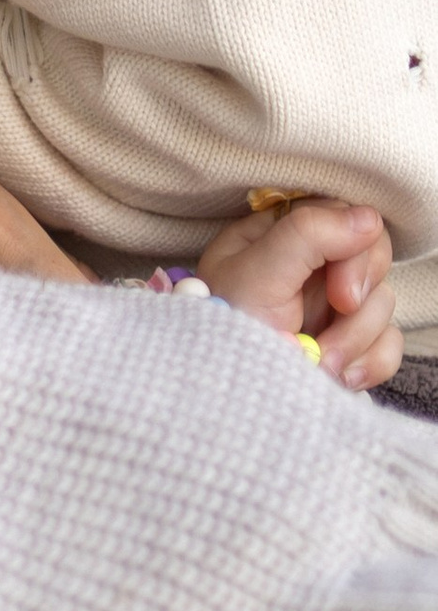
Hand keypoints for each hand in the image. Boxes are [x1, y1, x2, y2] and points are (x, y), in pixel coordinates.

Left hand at [197, 196, 397, 390]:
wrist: (223, 393)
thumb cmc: (225, 329)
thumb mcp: (255, 275)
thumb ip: (308, 234)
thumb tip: (369, 220)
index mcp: (280, 234)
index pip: (346, 216)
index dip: (356, 254)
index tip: (340, 296)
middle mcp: (309, 265)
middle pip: (375, 258)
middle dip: (358, 303)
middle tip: (330, 333)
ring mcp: (330, 305)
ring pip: (382, 304)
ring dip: (355, 340)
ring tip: (318, 363)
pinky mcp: (346, 342)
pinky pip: (387, 343)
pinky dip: (370, 362)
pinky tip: (339, 376)